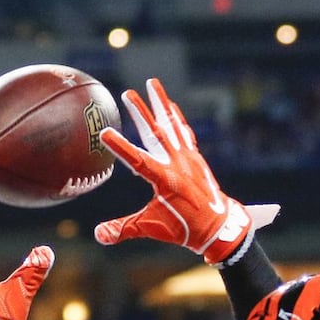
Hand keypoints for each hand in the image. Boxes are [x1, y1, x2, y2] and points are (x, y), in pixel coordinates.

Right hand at [93, 78, 277, 264]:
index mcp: (165, 181)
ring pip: (172, 126)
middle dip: (141, 113)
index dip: (121, 147)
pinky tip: (170, 105)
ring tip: (152, 83)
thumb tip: (99, 236)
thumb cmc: (184, 229)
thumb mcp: (152, 228)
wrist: (219, 228)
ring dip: (161, 104)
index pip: (138, 161)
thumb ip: (124, 229)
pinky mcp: (195, 157)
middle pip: (155, 134)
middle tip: (127, 93)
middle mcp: (178, 165)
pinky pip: (185, 133)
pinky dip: (176, 118)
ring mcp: (188, 159)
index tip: (105, 133)